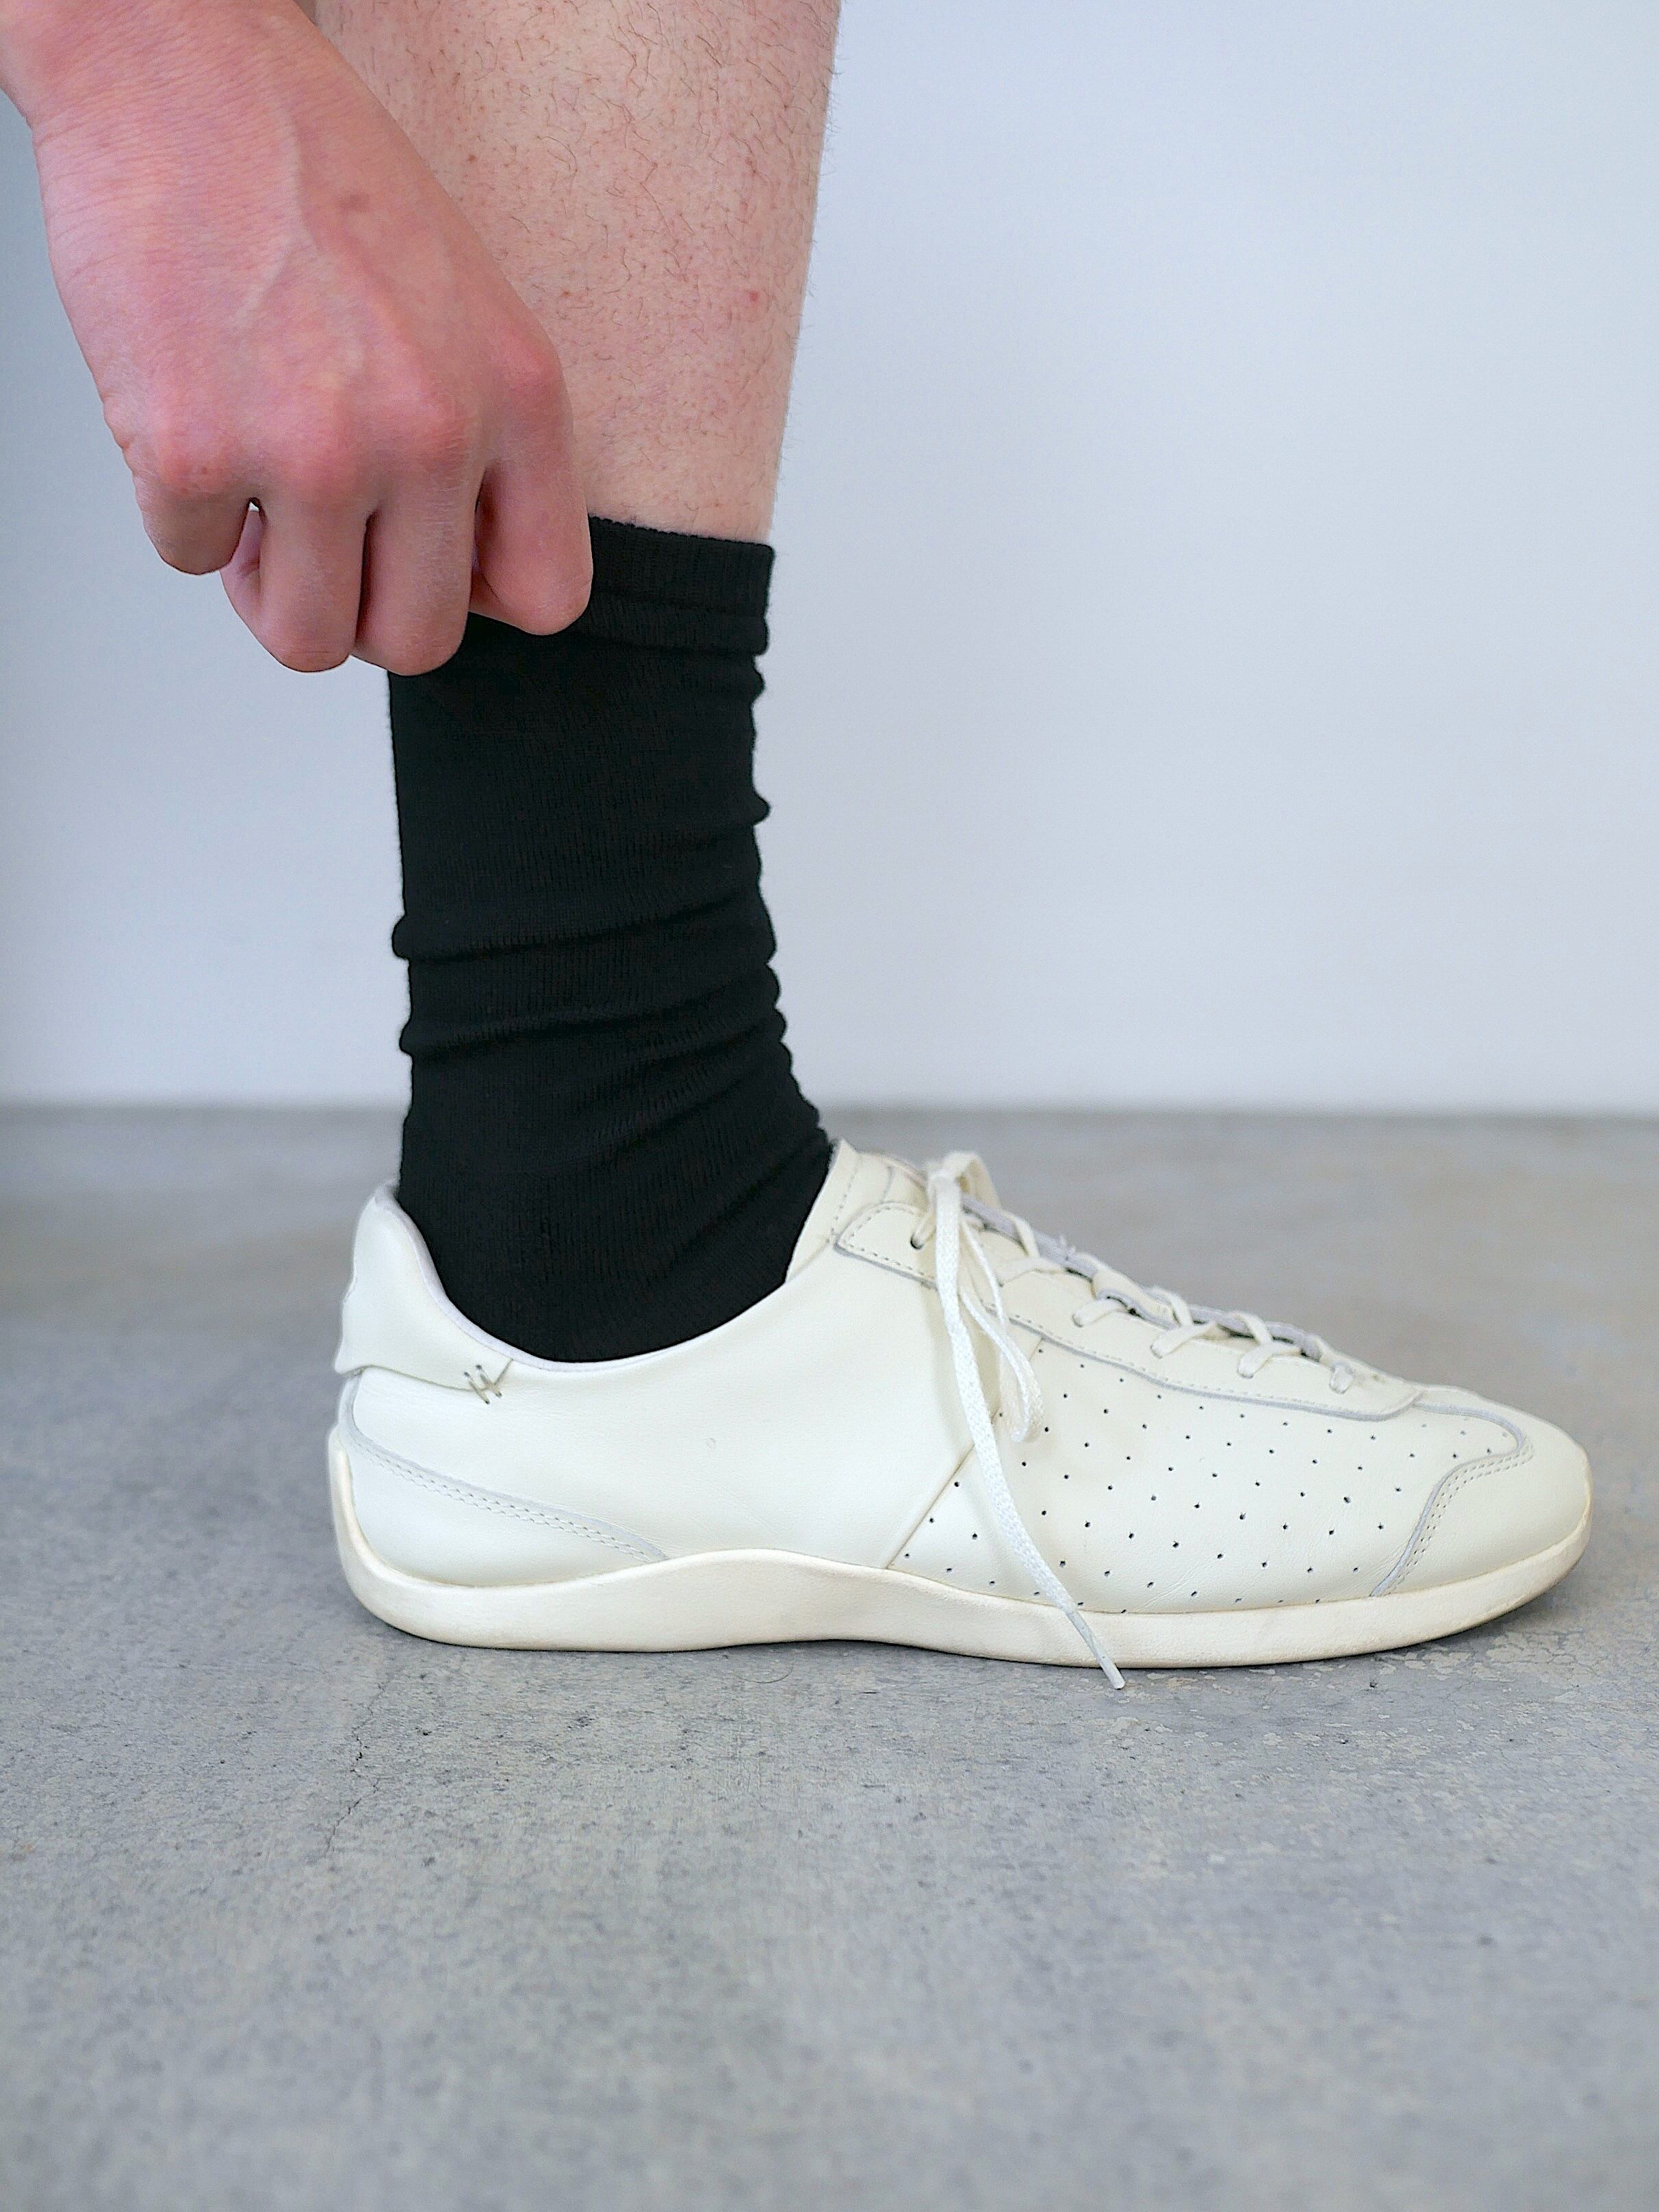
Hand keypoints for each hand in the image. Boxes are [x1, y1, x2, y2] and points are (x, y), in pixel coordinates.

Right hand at [1, 0, 590, 671]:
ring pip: (308, 639)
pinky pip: (191, 563)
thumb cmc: (317, 177)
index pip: (548, 598)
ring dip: (269, 589)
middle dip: (361, 613)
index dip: (476, 597)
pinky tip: (189, 417)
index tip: (424, 560)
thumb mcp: (466, 308)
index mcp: (518, 400)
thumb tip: (477, 581)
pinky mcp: (194, 453)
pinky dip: (180, 512)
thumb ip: (491, 444)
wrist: (178, 66)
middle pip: (418, 642)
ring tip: (256, 499)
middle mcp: (432, 434)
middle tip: (319, 545)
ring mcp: (313, 451)